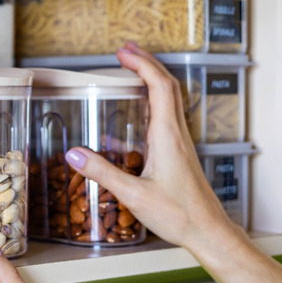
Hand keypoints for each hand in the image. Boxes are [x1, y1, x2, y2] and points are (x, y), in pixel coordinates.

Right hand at [64, 41, 237, 250]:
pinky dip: (150, 106)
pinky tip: (130, 121)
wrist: (208, 231)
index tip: (122, 53)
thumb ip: (102, 172)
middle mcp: (177, 133)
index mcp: (168, 135)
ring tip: (131, 71)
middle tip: (126, 50)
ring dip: (151, 79)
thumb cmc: (179, 215)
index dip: (141, 64)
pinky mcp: (178, 153)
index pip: (158, 86)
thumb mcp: (134, 195)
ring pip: (170, 99)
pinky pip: (165, 119)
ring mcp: (180, 142)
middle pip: (167, 84)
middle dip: (147, 62)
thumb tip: (73, 154)